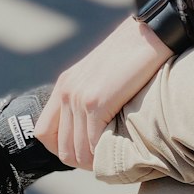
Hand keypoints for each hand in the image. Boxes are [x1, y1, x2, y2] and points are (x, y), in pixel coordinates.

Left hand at [34, 17, 172, 169]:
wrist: (151, 32)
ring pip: (77, 151)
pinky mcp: (96, 102)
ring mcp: (79, 97)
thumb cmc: (135, 54)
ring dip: (95, 161)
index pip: (42, 132)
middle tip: (105, 160)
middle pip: (61, 148)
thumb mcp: (102, 74)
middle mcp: (67, 91)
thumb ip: (92, 96)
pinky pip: (93, 143)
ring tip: (114, 158)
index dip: (61, 149)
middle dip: (82, 161)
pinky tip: (120, 149)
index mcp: (64, 85)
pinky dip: (104, 154)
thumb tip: (97, 127)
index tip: (84, 151)